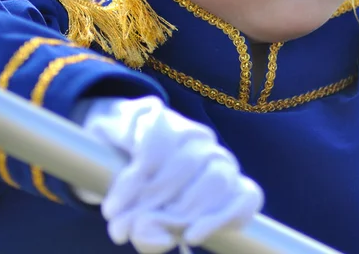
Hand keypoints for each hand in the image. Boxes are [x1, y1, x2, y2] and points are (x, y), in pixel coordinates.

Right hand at [73, 96, 262, 253]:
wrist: (111, 141)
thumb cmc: (140, 190)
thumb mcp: (147, 219)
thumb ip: (155, 234)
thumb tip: (164, 241)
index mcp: (222, 184)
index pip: (247, 197)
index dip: (226, 216)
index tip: (191, 237)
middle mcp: (214, 155)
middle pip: (216, 182)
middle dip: (177, 214)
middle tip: (139, 231)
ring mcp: (192, 133)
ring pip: (186, 166)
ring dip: (149, 200)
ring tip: (120, 223)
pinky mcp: (164, 117)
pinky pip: (155, 151)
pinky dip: (132, 183)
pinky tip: (115, 203)